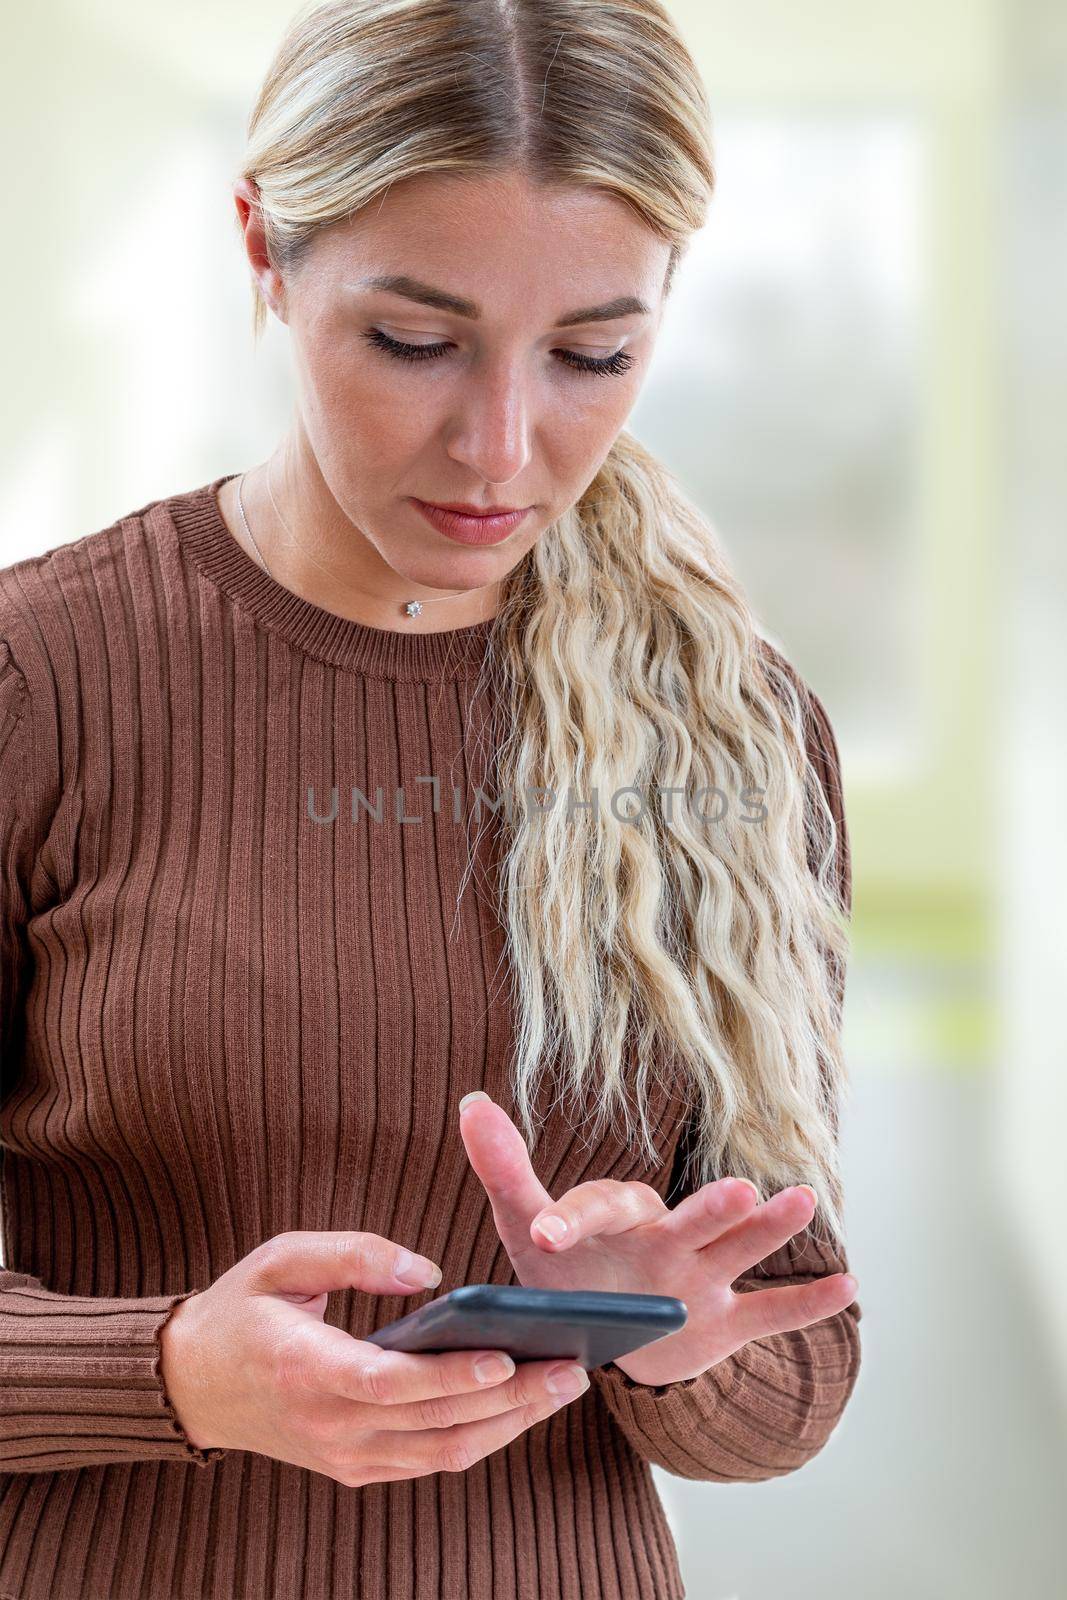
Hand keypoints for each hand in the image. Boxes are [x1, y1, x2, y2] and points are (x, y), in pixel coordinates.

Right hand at [158, 1230, 591, 1485]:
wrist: (191, 1384)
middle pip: (434, 1422)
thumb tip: (428, 1272)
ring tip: (566, 1383)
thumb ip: (354, 1254)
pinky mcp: (355, 1469)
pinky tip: (524, 1404)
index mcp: (305, 1370)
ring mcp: (344, 1457)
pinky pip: (430, 1461)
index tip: (506, 1356)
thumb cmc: (242, 1309)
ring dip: (511, 1424)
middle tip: (573, 1365)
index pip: (390, 1383)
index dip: (451, 1375)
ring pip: (442, 1452)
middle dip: (511, 1398)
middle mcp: (328, 1426)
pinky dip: (482, 1437)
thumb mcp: (281, 1259)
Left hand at [458, 1092, 857, 1387]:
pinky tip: (850, 1285)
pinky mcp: (724, 1323)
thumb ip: (504, 1171)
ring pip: (738, 1252)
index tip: (542, 1233)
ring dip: (769, 1232)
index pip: (598, 1210)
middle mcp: (667, 1239)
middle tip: (740, 1190)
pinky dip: (807, 1305)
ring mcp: (701, 1279)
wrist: (605, 1330)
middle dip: (712, 1208)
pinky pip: (769, 1314)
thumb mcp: (526, 1228)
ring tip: (802, 1201)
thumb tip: (470, 1101)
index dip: (571, 1219)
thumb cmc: (564, 1270)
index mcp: (616, 1218)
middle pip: (691, 1220)